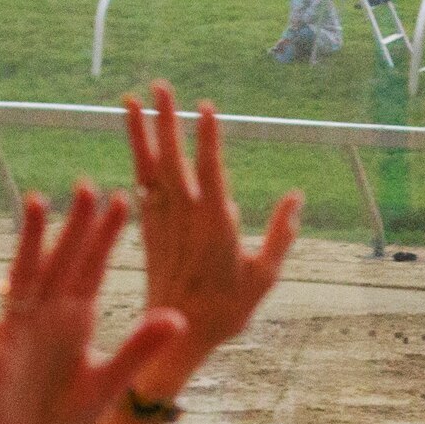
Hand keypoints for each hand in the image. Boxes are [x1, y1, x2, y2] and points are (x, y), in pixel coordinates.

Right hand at [0, 183, 185, 423]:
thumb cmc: (59, 420)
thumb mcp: (107, 383)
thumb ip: (137, 349)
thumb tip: (176, 317)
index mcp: (76, 321)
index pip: (94, 269)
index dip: (108, 237)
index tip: (125, 198)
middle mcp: (46, 316)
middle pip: (63, 262)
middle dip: (76, 226)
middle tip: (88, 185)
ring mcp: (17, 331)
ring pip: (25, 276)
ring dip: (30, 240)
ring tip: (37, 201)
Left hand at [120, 86, 298, 399]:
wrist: (177, 337)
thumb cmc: (227, 310)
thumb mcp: (264, 276)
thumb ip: (280, 234)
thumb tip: (296, 198)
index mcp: (215, 224)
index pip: (210, 169)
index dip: (207, 136)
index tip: (206, 106)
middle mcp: (184, 218)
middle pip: (171, 158)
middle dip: (165, 120)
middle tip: (159, 86)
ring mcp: (161, 223)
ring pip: (147, 168)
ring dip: (139, 134)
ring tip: (128, 100)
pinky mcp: (146, 233)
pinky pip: (139, 189)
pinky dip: (135, 164)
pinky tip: (134, 146)